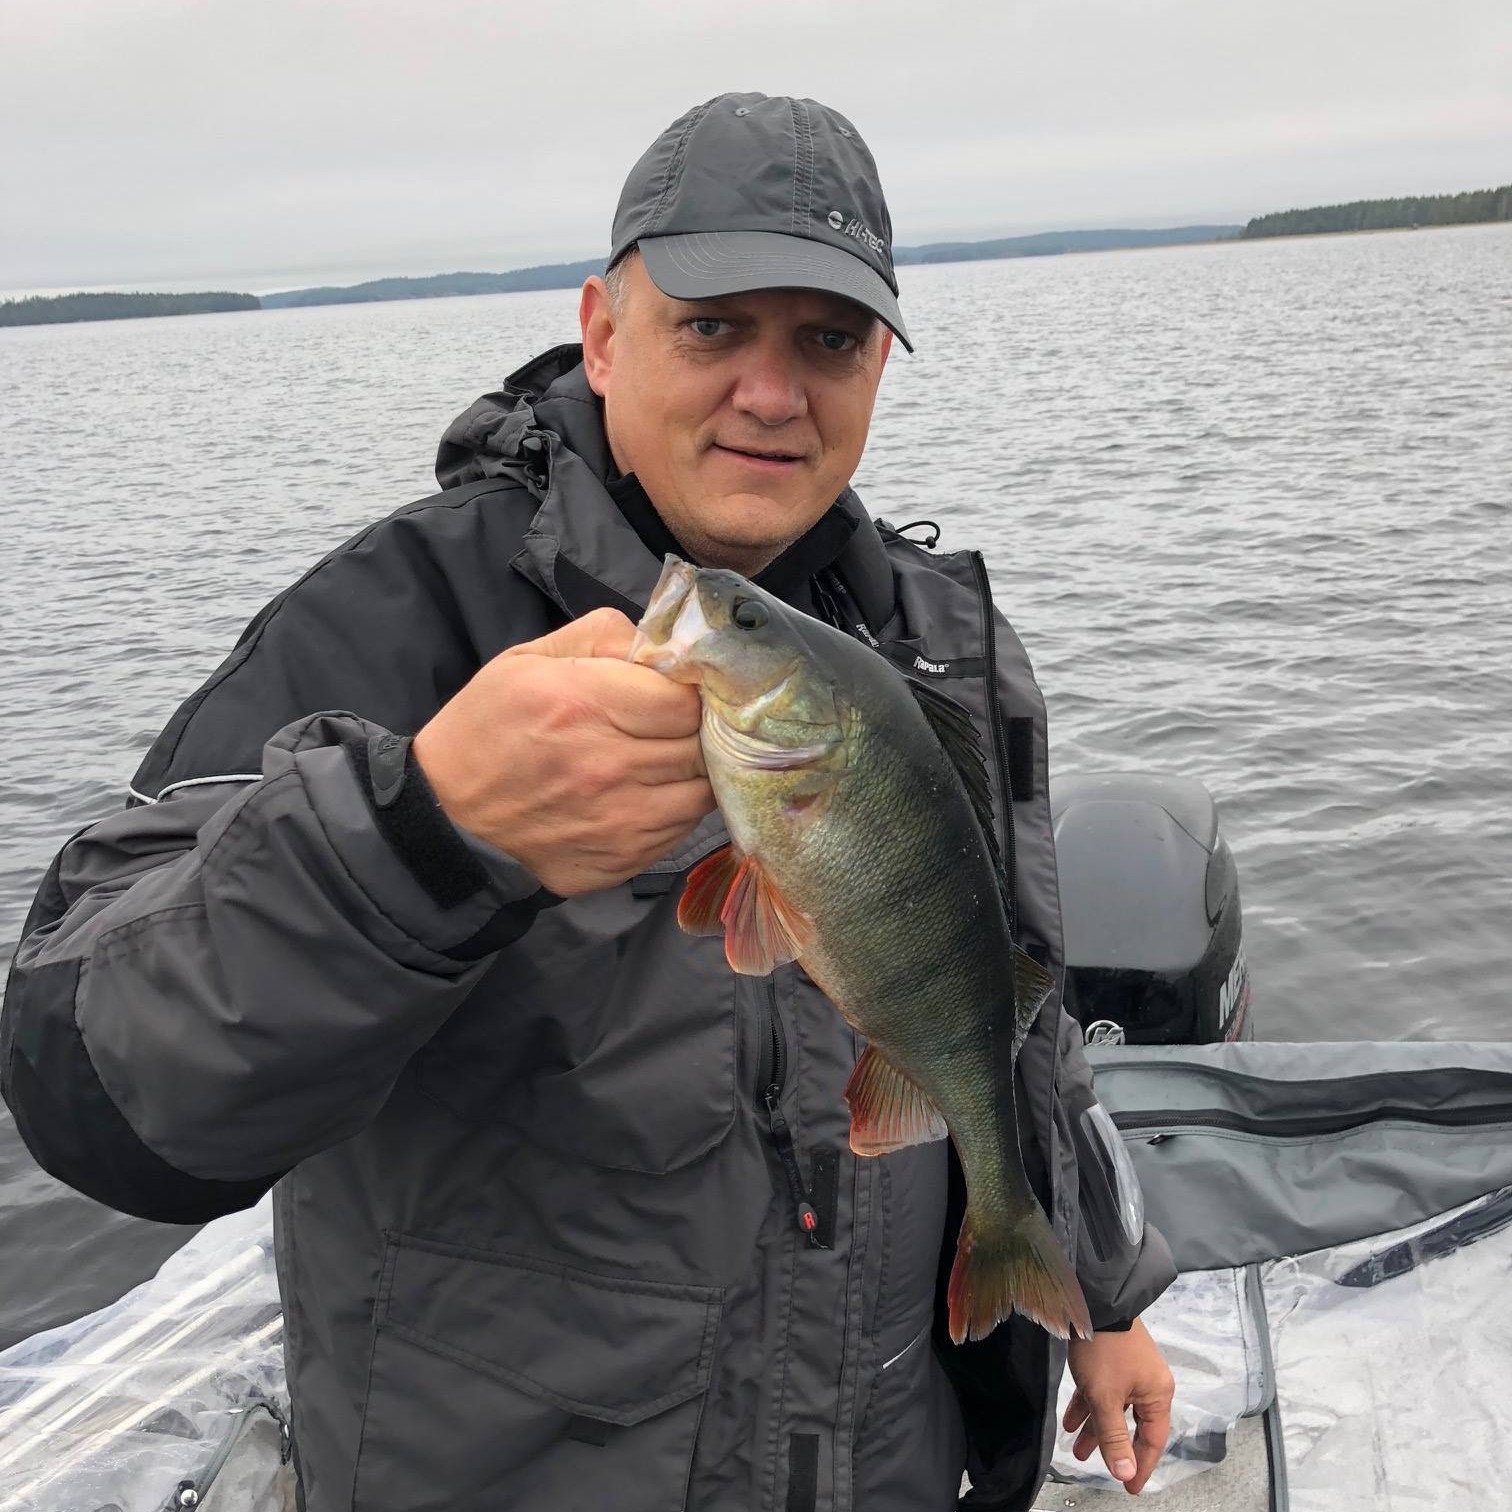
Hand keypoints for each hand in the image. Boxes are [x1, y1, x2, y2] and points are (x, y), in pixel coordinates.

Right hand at [412, 608, 714, 896]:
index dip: (692, 692)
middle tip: (677, 725)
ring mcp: (619, 821)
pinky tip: (650, 793)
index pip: (687, 700)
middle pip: (702, 745)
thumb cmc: (488, 727)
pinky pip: (681, 830)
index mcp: (585, 705)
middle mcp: (609, 766)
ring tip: (667, 759)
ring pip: (703, 792)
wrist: (448, 814)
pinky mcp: (621, 860)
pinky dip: (676, 809)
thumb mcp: (528, 659)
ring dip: (693, 773)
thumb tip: (661, 643)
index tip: (680, 692)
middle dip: (698, 731)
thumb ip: (601, 636)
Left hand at [1062, 1318, 1173, 1494]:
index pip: (1152, 1441)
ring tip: (1077, 1448)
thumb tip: (1125, 1473)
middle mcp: (1147, 1383)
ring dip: (1095, 1428)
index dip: (1140, 1466)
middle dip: (1110, 1447)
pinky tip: (1071, 1420)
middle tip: (1099, 1468)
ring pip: (1113, 1408)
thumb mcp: (1106, 1398)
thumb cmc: (1104, 1350)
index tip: (1130, 1487)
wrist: (1094, 1301)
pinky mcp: (1112, 1360)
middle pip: (1131, 1425)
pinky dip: (1088, 1405)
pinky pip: (1102, 1391)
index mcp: (1156, 1394)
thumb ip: (1114, 1437)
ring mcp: (1129, 1370)